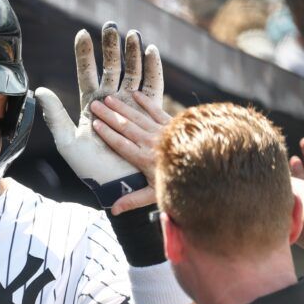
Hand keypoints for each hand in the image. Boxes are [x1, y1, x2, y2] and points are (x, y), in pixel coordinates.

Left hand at [35, 22, 163, 213]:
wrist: (117, 186)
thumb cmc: (90, 169)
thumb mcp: (67, 141)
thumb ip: (54, 115)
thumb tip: (38, 90)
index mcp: (90, 108)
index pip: (87, 75)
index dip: (84, 55)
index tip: (82, 34)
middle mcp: (111, 105)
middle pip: (111, 69)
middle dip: (111, 47)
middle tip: (110, 25)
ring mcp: (130, 108)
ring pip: (132, 73)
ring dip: (132, 54)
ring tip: (131, 33)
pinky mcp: (148, 115)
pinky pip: (152, 87)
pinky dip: (152, 68)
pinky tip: (150, 51)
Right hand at [90, 92, 170, 213]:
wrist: (209, 169)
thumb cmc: (181, 184)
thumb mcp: (155, 195)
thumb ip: (133, 200)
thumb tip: (113, 210)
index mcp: (144, 159)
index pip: (121, 144)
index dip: (107, 134)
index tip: (95, 124)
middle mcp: (151, 143)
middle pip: (126, 127)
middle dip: (108, 116)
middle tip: (94, 105)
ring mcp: (163, 131)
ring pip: (138, 117)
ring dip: (121, 107)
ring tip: (107, 98)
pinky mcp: (174, 123)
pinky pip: (156, 110)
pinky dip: (145, 102)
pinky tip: (134, 94)